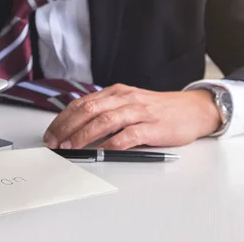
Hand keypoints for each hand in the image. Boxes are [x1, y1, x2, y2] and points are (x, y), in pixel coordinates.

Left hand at [43, 84, 221, 149]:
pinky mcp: (153, 126)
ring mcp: (140, 111)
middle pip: (89, 109)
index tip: (51, 133)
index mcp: (116, 92)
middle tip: (55, 142)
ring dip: (85, 134)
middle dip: (68, 127)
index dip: (63, 118)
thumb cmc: (158, 109)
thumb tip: (77, 128)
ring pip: (106, 120)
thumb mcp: (129, 103)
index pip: (83, 103)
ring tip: (71, 147)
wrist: (192, 109)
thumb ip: (107, 111)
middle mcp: (125, 98)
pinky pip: (130, 134)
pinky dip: (113, 143)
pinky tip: (102, 150)